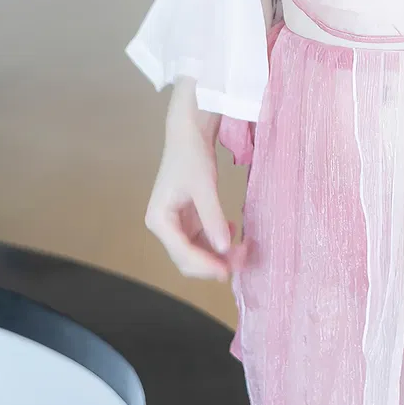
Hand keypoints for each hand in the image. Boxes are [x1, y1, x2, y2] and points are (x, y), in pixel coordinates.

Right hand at [144, 77, 233, 280]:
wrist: (189, 133)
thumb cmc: (191, 156)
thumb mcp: (204, 186)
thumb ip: (213, 218)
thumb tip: (224, 248)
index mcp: (159, 220)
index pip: (182, 254)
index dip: (206, 266)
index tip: (228, 272)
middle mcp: (164, 226)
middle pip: (188, 258)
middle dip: (214, 262)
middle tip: (243, 260)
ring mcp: (175, 223)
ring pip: (197, 252)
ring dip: (219, 254)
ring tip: (244, 248)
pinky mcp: (187, 218)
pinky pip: (203, 239)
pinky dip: (219, 240)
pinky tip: (233, 230)